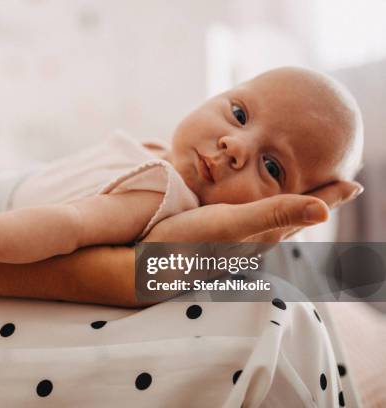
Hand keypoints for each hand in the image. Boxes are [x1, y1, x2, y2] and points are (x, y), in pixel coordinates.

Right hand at [144, 180, 362, 242]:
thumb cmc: (187, 240)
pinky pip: (254, 225)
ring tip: (302, 195)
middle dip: (317, 201)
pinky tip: (255, 210)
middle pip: (296, 218)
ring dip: (292, 207)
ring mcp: (236, 244)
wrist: (148, 264)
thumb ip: (275, 213)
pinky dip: (266, 212)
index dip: (331, 196)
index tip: (356, 183)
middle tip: (337, 185)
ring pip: (275, 223)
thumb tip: (324, 211)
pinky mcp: (219, 243)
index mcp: (264, 233)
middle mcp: (255, 241)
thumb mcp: (232, 223)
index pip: (307, 211)